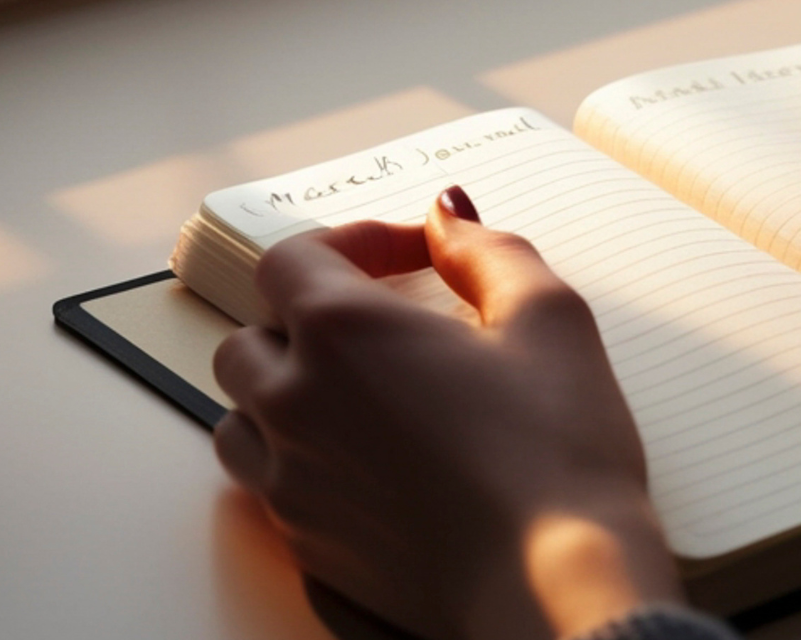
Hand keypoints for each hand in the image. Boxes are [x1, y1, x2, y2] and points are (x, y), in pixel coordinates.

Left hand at [212, 187, 681, 639]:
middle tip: (385, 322)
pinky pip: (269, 484)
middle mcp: (295, 403)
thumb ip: (488, 250)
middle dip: (310, 318)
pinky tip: (371, 461)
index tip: (412, 255)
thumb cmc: (557, 453)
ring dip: (287, 392)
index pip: (293, 256)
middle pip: (251, 336)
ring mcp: (290, 482)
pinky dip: (301, 458)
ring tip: (362, 394)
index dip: (352, 242)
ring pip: (243, 417)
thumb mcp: (550, 319)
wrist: (552, 584)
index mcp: (343, 332)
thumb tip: (448, 218)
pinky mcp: (305, 543)